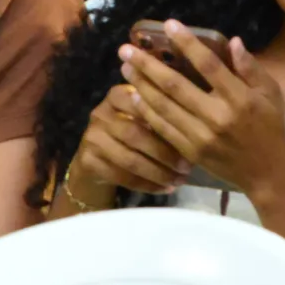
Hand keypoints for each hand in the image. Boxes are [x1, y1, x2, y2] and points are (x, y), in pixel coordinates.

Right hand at [70, 82, 188, 197]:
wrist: (95, 160)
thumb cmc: (131, 133)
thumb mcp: (144, 116)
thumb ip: (162, 112)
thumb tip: (197, 122)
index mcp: (118, 95)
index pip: (142, 104)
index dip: (167, 120)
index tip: (192, 135)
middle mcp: (100, 113)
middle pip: (136, 134)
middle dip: (165, 153)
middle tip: (188, 166)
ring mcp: (91, 137)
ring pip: (129, 159)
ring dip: (157, 172)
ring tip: (179, 180)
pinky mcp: (87, 161)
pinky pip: (121, 176)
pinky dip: (146, 184)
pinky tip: (164, 189)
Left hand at [119, 26, 284, 196]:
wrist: (269, 174)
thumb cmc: (273, 128)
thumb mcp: (272, 94)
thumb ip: (251, 68)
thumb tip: (232, 41)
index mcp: (239, 98)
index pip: (208, 65)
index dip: (187, 43)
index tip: (169, 25)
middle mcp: (217, 116)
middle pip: (175, 86)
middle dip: (148, 65)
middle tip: (126, 49)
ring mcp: (201, 136)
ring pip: (164, 107)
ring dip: (141, 85)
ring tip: (125, 67)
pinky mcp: (191, 152)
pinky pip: (163, 128)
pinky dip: (147, 111)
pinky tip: (135, 96)